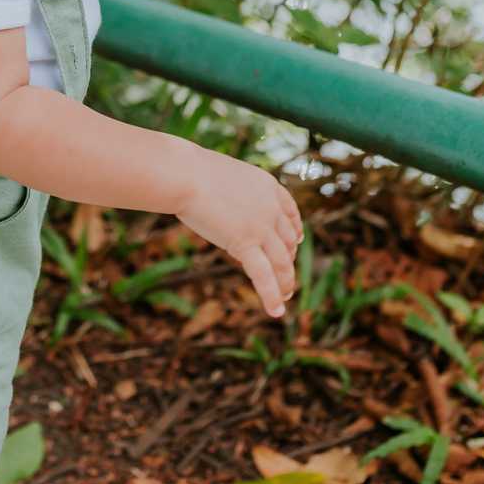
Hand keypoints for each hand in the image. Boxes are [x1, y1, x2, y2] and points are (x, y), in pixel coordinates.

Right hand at [174, 151, 300, 318]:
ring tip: (286, 298)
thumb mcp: (226, 176)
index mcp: (270, 187)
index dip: (296, 231)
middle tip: (288, 277)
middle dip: (289, 261)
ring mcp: (262, 227)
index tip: (297, 242)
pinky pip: (264, 276)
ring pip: (281, 263)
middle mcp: (272, 208)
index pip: (290, 214)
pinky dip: (272, 296)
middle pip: (287, 242)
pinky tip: (276, 311)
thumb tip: (227, 201)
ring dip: (285, 283)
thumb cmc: (193, 171)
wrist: (186, 175)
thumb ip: (238, 192)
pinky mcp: (246, 243)